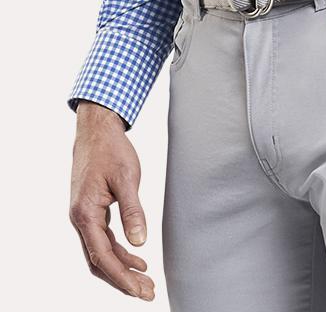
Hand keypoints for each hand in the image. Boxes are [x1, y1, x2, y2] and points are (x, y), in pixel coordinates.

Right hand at [69, 101, 154, 300]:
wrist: (97, 129)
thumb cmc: (111, 149)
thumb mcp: (126, 178)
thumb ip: (133, 211)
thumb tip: (140, 242)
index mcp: (85, 213)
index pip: (103, 256)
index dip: (121, 276)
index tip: (140, 290)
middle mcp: (80, 218)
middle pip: (100, 260)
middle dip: (122, 280)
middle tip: (147, 293)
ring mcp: (84, 215)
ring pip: (100, 252)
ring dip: (122, 268)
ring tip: (145, 281)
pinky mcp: (90, 210)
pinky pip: (102, 239)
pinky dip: (119, 251)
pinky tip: (136, 257)